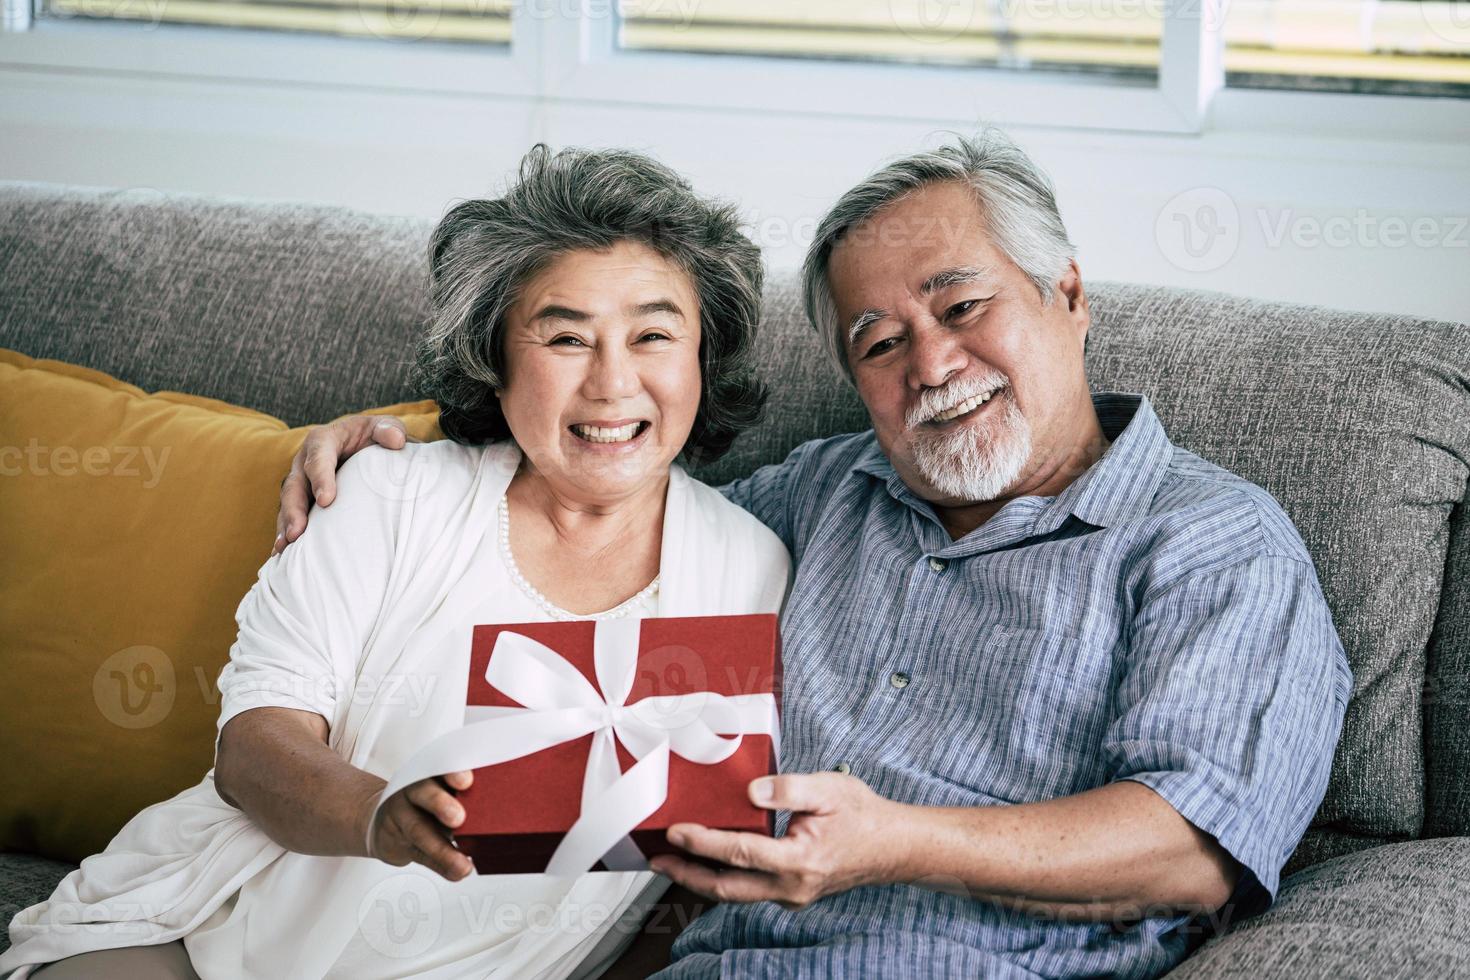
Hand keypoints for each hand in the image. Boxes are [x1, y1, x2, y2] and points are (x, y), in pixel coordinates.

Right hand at [274, 414, 409, 554]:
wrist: (370, 447)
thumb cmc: (376, 437)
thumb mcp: (385, 428)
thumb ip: (389, 430)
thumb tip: (395, 440)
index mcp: (323, 440)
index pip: (318, 456)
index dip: (320, 477)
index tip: (326, 500)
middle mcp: (305, 462)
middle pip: (294, 485)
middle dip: (294, 509)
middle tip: (297, 532)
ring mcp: (302, 483)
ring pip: (288, 504)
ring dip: (286, 526)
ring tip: (285, 547)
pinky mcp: (304, 501)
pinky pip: (291, 517)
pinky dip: (287, 534)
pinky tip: (284, 556)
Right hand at [365, 770, 474, 881]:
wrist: (383, 821)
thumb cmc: (428, 802)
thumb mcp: (442, 787)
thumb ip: (467, 792)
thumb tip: (510, 801)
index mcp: (429, 771)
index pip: (439, 765)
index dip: (451, 772)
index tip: (466, 781)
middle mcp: (412, 791)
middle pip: (423, 793)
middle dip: (440, 804)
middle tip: (458, 819)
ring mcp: (401, 817)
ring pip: (418, 831)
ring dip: (442, 849)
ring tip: (462, 864)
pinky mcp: (397, 843)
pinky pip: (419, 855)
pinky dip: (440, 865)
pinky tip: (457, 872)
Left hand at [648, 773, 909, 909]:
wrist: (894, 847)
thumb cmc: (863, 815)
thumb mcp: (829, 788)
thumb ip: (788, 789)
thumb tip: (750, 791)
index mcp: (800, 860)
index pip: (739, 852)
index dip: (703, 842)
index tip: (676, 832)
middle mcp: (792, 887)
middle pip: (727, 888)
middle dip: (688, 875)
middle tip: (658, 861)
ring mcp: (792, 895)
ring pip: (736, 894)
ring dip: (702, 879)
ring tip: (674, 864)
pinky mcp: (792, 893)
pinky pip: (750, 890)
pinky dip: (725, 878)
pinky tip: (711, 864)